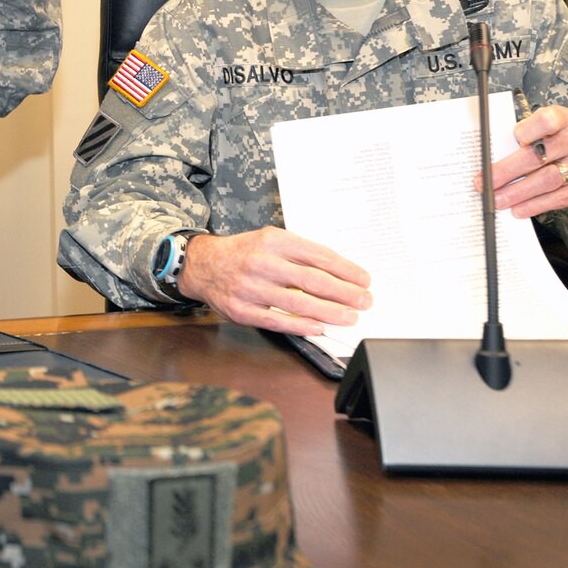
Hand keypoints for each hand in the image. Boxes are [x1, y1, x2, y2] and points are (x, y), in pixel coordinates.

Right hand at [180, 228, 370, 335]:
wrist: (203, 264)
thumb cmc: (243, 253)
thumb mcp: (270, 240)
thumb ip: (300, 253)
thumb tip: (338, 273)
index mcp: (273, 241)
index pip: (318, 256)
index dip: (345, 270)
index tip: (363, 280)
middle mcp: (262, 262)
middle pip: (312, 280)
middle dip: (344, 293)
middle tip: (364, 301)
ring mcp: (250, 288)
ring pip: (298, 303)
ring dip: (329, 312)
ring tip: (348, 317)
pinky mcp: (242, 310)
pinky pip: (277, 321)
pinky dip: (301, 326)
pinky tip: (318, 328)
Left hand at [483, 105, 567, 217]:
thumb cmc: (554, 142)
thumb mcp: (539, 132)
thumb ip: (520, 140)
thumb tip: (487, 163)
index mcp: (564, 117)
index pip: (546, 120)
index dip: (527, 131)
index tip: (511, 141)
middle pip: (539, 156)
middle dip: (507, 172)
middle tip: (485, 184)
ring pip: (549, 179)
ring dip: (519, 193)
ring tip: (499, 200)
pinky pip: (562, 197)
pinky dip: (537, 205)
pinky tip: (520, 209)